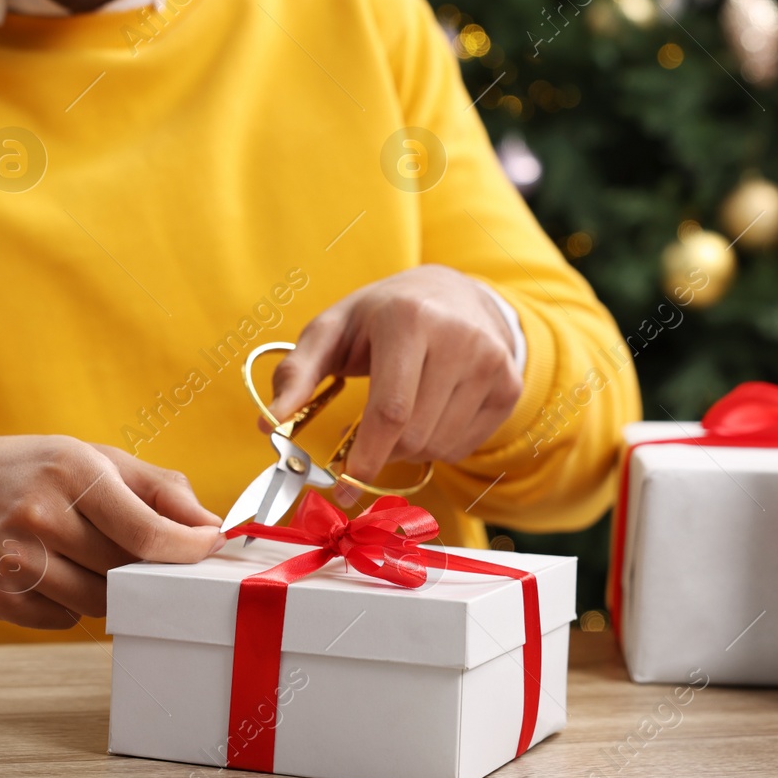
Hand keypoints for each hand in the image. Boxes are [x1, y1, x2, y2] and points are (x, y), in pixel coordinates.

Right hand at [0, 436, 222, 628]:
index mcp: (71, 471)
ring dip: (106, 587)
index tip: (209, 549)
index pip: (147, 530)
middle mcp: (40, 514)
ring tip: (82, 554)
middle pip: (127, 570)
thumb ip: (158, 489)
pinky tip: (51, 570)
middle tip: (131, 547)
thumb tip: (210, 526)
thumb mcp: (91, 458)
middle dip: (141, 564)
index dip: (187, 548)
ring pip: (99, 602)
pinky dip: (69, 603)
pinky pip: (64, 619)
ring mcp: (15, 559)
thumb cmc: (27, 471)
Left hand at [269, 265, 522, 488]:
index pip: (391, 411)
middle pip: (414, 435)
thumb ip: (296, 373)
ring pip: (439, 445)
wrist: (453, 293)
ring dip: (409, 449)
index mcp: (409, 319)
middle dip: (382, 452)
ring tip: (401, 412)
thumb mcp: (332, 330)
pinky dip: (438, 444)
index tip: (345, 484)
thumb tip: (268, 422)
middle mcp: (459, 339)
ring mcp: (492, 363)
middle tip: (366, 441)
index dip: (367, 457)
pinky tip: (430, 410)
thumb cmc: (381, 315)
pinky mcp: (509, 385)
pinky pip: (464, 446)